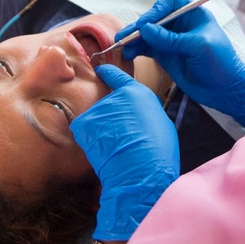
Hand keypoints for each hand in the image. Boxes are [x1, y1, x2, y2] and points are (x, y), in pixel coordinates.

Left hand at [70, 65, 179, 241]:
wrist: (139, 173)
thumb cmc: (157, 153)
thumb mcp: (160, 123)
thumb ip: (144, 112)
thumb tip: (137, 115)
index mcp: (137, 93)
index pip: (116, 75)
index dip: (107, 72)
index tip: (101, 70)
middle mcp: (114, 96)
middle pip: (106, 104)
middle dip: (110, 118)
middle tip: (121, 137)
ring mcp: (97, 109)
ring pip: (95, 119)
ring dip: (100, 131)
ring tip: (114, 148)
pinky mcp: (84, 124)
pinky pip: (85, 131)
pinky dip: (90, 140)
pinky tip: (103, 151)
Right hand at [119, 0, 244, 128]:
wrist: (226, 90)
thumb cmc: (221, 63)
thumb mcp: (198, 47)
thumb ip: (172, 39)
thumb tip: (145, 29)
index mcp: (193, 14)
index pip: (170, 1)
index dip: (156, 9)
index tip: (147, 23)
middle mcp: (180, 24)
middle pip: (154, 18)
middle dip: (139, 26)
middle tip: (125, 36)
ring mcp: (171, 40)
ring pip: (147, 34)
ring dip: (133, 39)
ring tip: (121, 47)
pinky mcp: (165, 55)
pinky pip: (146, 48)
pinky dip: (136, 50)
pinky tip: (128, 54)